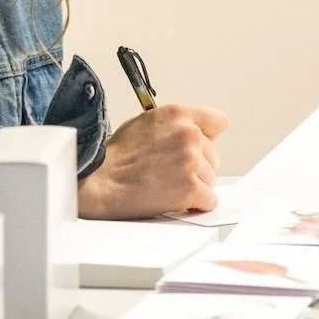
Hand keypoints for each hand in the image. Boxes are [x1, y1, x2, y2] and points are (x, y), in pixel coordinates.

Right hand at [76, 103, 227, 219]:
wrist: (100, 182)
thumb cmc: (116, 156)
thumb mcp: (144, 123)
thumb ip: (174, 125)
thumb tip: (196, 134)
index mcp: (177, 114)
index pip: (218, 121)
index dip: (207, 137)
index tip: (197, 148)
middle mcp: (188, 134)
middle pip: (213, 155)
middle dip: (197, 166)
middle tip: (169, 173)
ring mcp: (191, 161)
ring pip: (211, 180)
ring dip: (194, 186)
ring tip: (165, 186)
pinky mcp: (191, 188)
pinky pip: (209, 201)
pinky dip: (195, 205)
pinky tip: (174, 200)